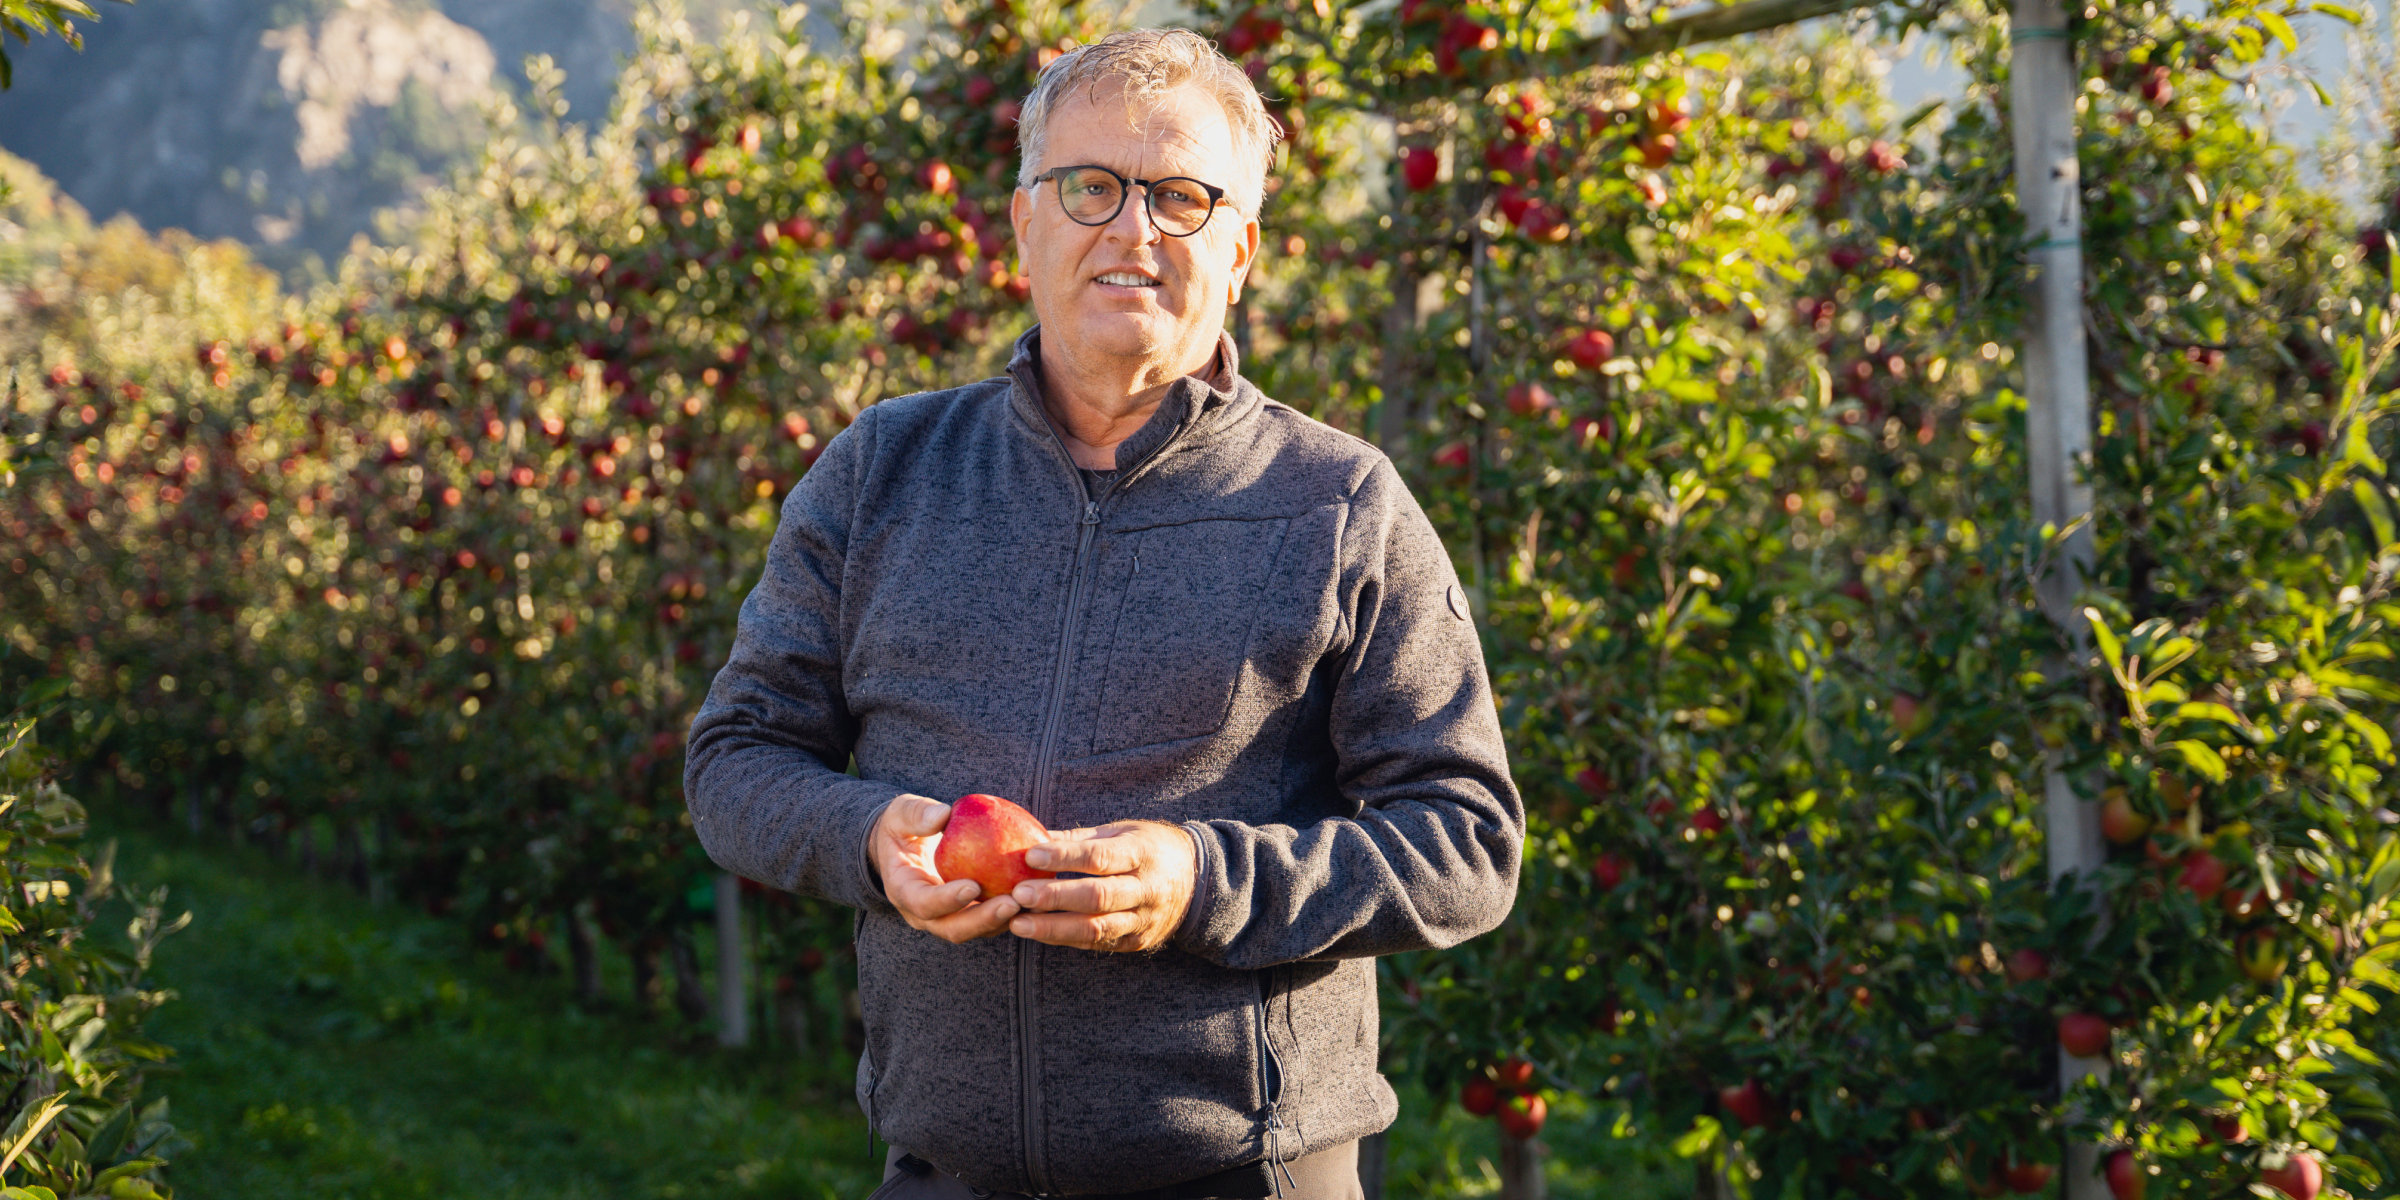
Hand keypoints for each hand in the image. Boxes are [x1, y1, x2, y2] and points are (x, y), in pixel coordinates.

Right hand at [871, 795, 1021, 943]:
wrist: (904, 847)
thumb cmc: (903, 827)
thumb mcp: (901, 813)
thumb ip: (917, 814)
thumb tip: (943, 815)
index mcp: (903, 890)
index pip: (923, 903)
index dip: (947, 900)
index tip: (973, 886)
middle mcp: (924, 913)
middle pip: (953, 928)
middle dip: (983, 920)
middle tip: (1012, 903)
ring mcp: (947, 917)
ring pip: (976, 930)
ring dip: (1004, 921)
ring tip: (1030, 904)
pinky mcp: (968, 914)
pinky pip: (991, 918)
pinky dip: (1013, 912)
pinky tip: (1037, 895)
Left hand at [1009, 821, 1195, 953]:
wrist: (1197, 881)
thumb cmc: (1148, 848)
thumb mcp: (1120, 832)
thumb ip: (1078, 839)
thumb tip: (1030, 837)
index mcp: (1143, 853)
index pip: (1101, 857)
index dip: (1065, 857)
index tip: (1030, 856)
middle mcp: (1147, 889)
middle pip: (1098, 896)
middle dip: (1056, 897)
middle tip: (1019, 895)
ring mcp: (1144, 919)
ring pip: (1097, 928)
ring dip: (1054, 928)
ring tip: (1018, 924)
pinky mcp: (1137, 942)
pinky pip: (1098, 943)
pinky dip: (1066, 939)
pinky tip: (1038, 934)